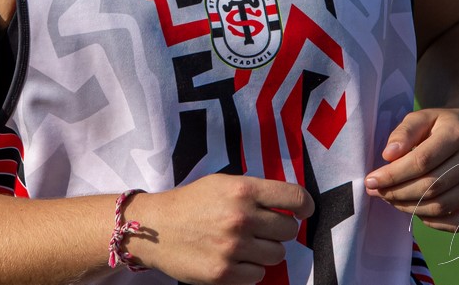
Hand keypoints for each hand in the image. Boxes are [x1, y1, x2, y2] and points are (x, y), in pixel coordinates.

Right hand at [126, 174, 313, 284]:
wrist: (154, 227)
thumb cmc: (190, 203)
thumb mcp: (221, 184)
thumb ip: (254, 192)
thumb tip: (291, 207)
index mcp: (242, 190)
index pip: (294, 198)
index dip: (304, 206)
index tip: (303, 211)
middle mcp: (241, 217)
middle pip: (289, 230)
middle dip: (279, 230)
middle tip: (261, 229)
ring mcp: (233, 247)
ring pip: (277, 255)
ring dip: (265, 251)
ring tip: (244, 244)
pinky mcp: (224, 273)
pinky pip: (258, 276)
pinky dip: (250, 269)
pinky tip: (232, 258)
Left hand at [363, 107, 458, 231]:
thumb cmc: (442, 124)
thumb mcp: (422, 117)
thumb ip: (404, 133)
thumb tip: (388, 155)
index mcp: (458, 134)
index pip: (422, 161)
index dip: (393, 174)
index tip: (371, 180)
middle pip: (431, 186)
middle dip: (397, 193)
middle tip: (376, 192)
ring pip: (442, 206)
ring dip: (410, 208)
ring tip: (390, 199)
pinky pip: (458, 221)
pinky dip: (433, 221)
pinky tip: (415, 210)